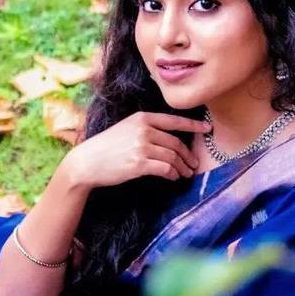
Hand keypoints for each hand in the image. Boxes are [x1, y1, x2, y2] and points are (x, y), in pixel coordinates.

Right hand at [63, 111, 211, 189]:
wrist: (87, 162)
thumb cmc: (107, 147)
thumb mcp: (126, 129)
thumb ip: (146, 129)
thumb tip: (170, 141)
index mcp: (142, 118)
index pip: (174, 120)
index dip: (193, 125)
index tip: (207, 128)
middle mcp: (143, 129)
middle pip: (176, 143)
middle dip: (188, 155)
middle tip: (194, 164)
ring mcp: (141, 146)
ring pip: (173, 157)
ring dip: (182, 167)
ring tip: (186, 174)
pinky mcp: (139, 163)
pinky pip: (165, 169)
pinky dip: (172, 174)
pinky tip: (173, 177)